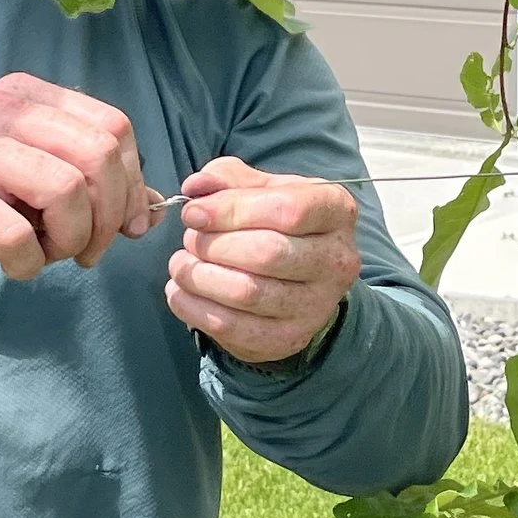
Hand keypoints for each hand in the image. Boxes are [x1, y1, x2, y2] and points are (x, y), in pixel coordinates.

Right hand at [0, 76, 155, 285]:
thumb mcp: (29, 173)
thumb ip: (88, 182)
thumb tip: (150, 212)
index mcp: (29, 95)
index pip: (113, 127)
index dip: (132, 183)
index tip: (125, 225)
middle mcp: (4, 109)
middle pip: (98, 155)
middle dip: (108, 217)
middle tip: (87, 251)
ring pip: (65, 190)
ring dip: (71, 240)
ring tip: (50, 255)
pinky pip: (16, 234)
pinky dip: (29, 264)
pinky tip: (16, 266)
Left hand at [167, 156, 360, 364]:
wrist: (300, 282)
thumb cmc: (277, 224)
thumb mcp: (260, 190)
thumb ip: (227, 180)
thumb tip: (196, 186)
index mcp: (335, 211)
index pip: (287, 210)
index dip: (231, 210)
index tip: (193, 213)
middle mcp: (337, 260)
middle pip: (267, 253)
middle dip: (214, 245)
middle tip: (190, 240)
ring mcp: (316, 305)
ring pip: (247, 292)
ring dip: (199, 277)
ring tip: (181, 264)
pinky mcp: (289, 338)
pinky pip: (233, 327)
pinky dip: (194, 308)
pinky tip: (180, 292)